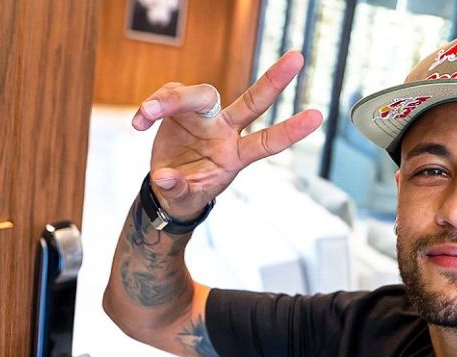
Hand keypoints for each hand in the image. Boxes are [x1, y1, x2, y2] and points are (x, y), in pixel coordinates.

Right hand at [130, 51, 322, 218]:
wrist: (167, 186)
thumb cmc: (185, 193)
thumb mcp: (184, 198)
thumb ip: (179, 188)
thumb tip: (167, 177)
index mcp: (235, 156)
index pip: (267, 142)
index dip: (291, 131)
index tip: (317, 117)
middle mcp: (225, 131)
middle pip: (253, 101)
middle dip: (275, 80)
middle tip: (297, 58)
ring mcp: (205, 117)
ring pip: (199, 94)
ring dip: (169, 101)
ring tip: (145, 116)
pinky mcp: (182, 108)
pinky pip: (169, 96)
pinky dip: (151, 106)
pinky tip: (138, 123)